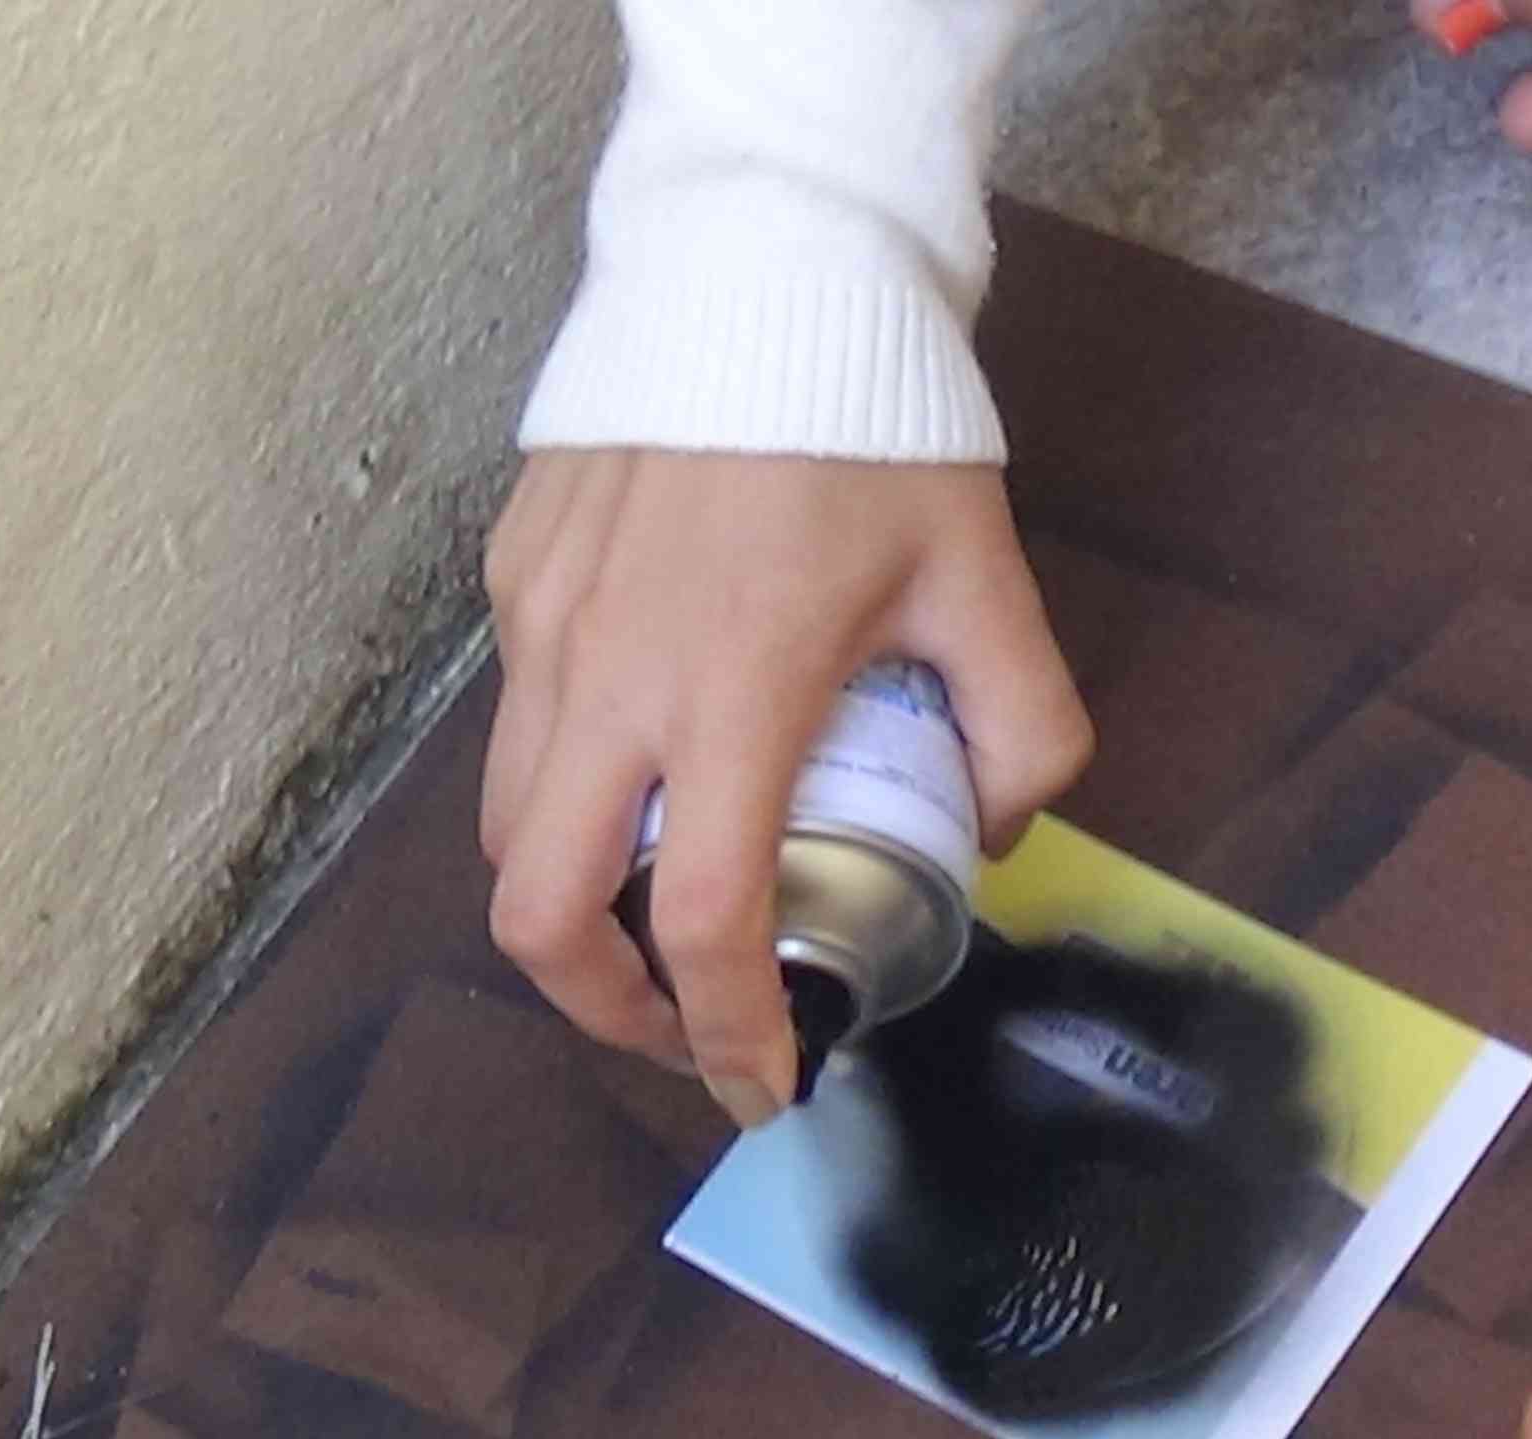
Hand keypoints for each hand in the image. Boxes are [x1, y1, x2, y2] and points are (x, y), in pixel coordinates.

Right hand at [480, 451, 1091, 1121]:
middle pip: (540, 914)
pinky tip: (642, 771)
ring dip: (568, 906)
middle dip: (604, 1006)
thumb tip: (996, 836)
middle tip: (679, 1027)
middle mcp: (608, 679)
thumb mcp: (988, 582)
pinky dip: (562, 788)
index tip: (763, 1085)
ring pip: (506, 828)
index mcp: (731, 697)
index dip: (726, 1035)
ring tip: (651, 922)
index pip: (704, 924)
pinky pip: (514, 722)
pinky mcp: (514, 575)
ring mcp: (542, 626)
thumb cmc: (875, 422)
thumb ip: (1025, 730)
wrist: (766, 259)